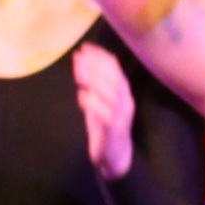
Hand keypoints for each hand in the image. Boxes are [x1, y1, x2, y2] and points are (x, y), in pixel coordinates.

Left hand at [69, 39, 136, 180]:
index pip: (116, 69)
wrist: (114, 157)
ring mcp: (122, 116)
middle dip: (96, 66)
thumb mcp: (99, 102)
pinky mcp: (114, 131)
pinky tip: (81, 97)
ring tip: (79, 74)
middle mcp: (126, 102)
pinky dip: (94, 104)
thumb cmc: (104, 127)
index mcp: (123, 92)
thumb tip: (81, 63)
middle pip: (115, 78)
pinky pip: (106, 115)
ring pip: (113, 94)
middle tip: (78, 58)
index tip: (84, 48)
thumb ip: (93, 85)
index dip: (101, 56)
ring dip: (95, 82)